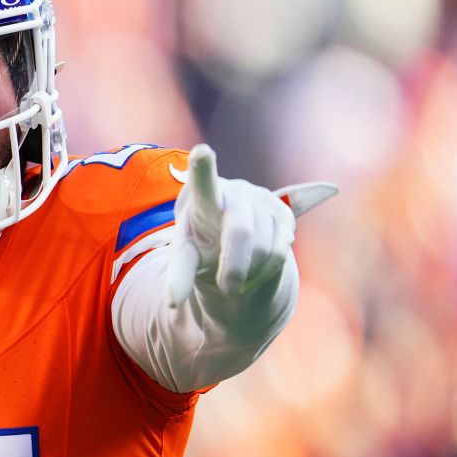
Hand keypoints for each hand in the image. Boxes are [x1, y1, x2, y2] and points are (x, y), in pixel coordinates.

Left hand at [166, 144, 336, 306]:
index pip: (202, 182)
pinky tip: (255, 267)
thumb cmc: (200, 240)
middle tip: (227, 289)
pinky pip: (282, 249)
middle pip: (241, 234)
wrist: (227, 231)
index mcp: (203, 197)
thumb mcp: (185, 255)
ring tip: (236, 276)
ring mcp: (263, 200)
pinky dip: (267, 269)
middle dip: (235, 267)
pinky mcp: (284, 212)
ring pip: (265, 247)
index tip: (201, 152)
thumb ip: (178, 275)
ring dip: (251, 271)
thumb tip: (172, 304)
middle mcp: (235, 192)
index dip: (203, 168)